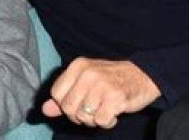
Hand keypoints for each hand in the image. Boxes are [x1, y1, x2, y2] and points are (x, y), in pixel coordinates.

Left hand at [42, 57, 160, 128]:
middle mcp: (88, 74)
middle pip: (68, 108)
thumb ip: (64, 95)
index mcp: (77, 66)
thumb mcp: (84, 81)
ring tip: (104, 109)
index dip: (65, 105)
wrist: (143, 75)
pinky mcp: (116, 98)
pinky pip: (100, 121)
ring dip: (94, 119)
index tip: (79, 103)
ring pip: (83, 116)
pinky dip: (107, 122)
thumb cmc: (110, 80)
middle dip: (79, 115)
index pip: (56, 94)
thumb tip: (45, 110)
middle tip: (92, 110)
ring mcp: (102, 85)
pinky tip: (113, 113)